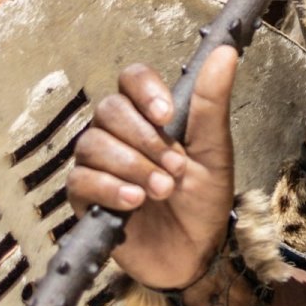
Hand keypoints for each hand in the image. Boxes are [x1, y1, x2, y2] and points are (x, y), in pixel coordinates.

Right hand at [67, 48, 239, 294]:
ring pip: (92, 144)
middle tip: (176, 167)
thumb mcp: (215, 151)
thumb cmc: (204, 200)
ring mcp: (99, 165)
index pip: (131, 79)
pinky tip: (135, 202)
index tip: (167, 116)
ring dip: (132, 166)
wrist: (196, 254)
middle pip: (109, 110)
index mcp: (150, 116)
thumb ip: (212, 102)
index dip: (145, 91)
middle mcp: (119, 134)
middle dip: (145, 140)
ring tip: (163, 190)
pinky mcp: (85, 198)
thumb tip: (225, 52)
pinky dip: (109, 188)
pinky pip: (80, 180)